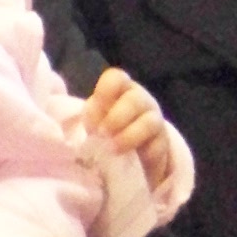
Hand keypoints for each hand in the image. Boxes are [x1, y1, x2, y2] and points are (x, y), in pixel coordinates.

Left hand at [82, 69, 170, 188]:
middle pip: (135, 99)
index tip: (94, 110)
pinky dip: (142, 151)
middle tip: (101, 133)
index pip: (116, 78)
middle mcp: (140, 102)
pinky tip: (128, 157)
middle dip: (117, 116)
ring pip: (149, 122)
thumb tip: (75, 124)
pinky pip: (157, 145)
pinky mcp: (161, 145)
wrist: (130, 153)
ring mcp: (153, 122)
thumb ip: (90, 114)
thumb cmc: (104, 130)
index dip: (105, 92)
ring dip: (129, 135)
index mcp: (120, 91)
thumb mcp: (94, 118)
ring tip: (112, 148)